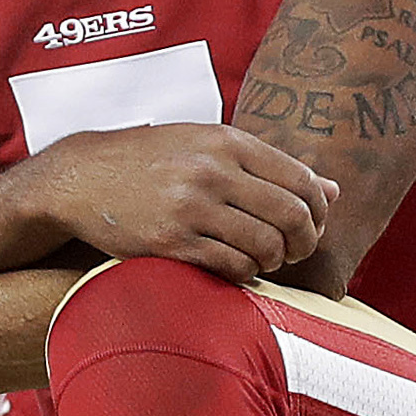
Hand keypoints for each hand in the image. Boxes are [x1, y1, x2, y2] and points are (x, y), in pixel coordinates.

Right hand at [15, 123, 333, 285]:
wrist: (81, 178)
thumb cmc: (150, 161)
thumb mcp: (208, 145)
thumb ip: (270, 165)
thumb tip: (334, 190)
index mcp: (226, 141)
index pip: (302, 181)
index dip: (318, 212)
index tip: (311, 226)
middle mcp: (212, 170)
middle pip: (292, 217)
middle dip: (303, 242)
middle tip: (294, 251)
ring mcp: (191, 207)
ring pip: (266, 247)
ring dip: (272, 262)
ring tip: (262, 260)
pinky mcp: (171, 242)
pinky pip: (232, 267)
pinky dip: (243, 274)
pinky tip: (234, 267)